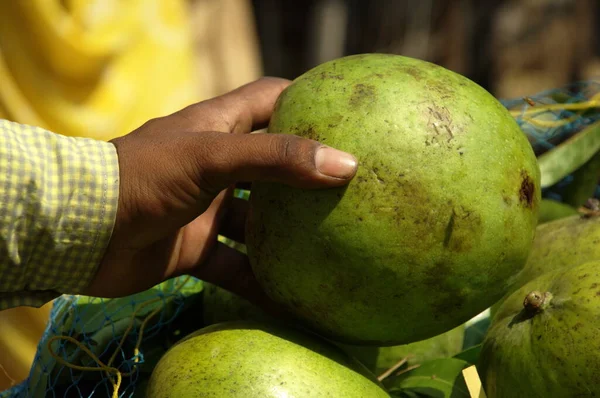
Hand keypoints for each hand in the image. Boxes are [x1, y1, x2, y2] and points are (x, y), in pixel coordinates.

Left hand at [83, 78, 357, 309]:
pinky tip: (294, 302)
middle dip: (307, 176)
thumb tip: (345, 164)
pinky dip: (261, 283)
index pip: (269, 100)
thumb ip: (275, 158)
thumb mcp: (212, 157)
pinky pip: (237, 267)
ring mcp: (207, 209)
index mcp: (217, 127)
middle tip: (351, 188)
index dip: (305, 101)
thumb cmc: (144, 177)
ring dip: (288, 236)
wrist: (80, 233)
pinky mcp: (195, 249)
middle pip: (272, 164)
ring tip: (333, 245)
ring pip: (258, 221)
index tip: (344, 114)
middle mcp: (216, 165)